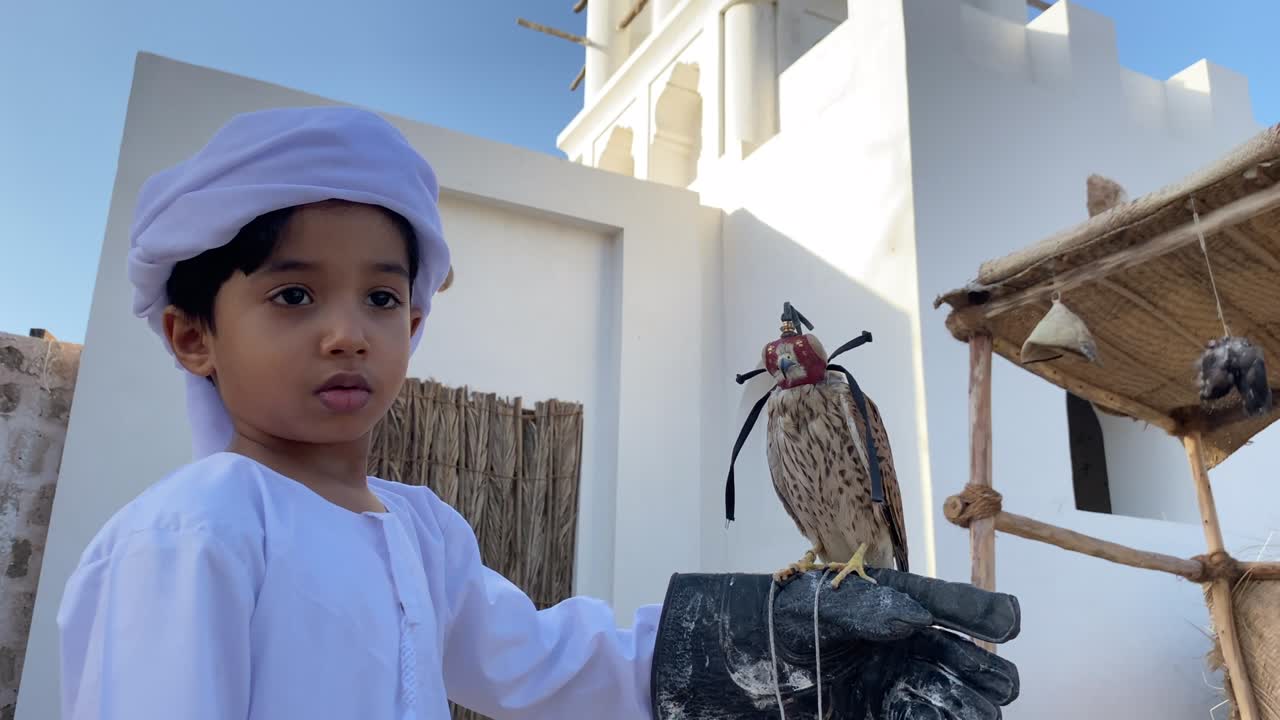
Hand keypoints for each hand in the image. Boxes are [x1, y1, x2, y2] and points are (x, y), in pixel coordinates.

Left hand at [770, 567, 1019, 718]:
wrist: (757, 656)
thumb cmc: (790, 616)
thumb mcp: (820, 606)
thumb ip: (864, 608)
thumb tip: (915, 616)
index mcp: (902, 604)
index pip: (953, 605)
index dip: (983, 612)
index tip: (1006, 624)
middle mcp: (913, 642)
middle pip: (968, 659)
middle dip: (988, 673)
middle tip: (997, 684)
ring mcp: (903, 678)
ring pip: (957, 697)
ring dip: (968, 705)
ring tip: (973, 712)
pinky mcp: (886, 708)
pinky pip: (923, 718)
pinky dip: (937, 719)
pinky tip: (937, 718)